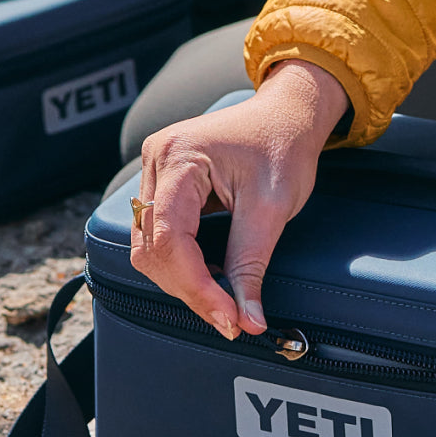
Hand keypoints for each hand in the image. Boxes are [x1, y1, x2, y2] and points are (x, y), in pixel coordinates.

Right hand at [130, 61, 348, 338]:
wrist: (286, 116)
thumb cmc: (283, 147)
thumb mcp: (272, 209)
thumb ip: (251, 265)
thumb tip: (248, 319)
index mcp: (180, 157)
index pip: (171, 240)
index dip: (198, 288)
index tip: (231, 320)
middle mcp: (156, 161)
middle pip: (152, 249)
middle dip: (191, 291)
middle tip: (233, 319)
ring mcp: (153, 172)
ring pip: (148, 249)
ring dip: (183, 282)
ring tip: (224, 298)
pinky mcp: (161, 185)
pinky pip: (156, 237)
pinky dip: (182, 266)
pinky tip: (211, 276)